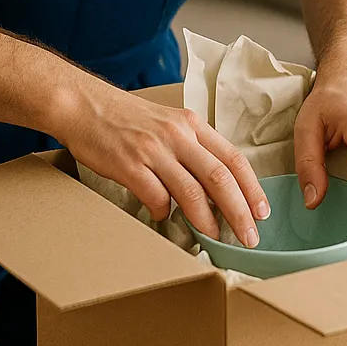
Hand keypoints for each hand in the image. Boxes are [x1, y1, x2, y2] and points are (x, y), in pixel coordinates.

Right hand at [51, 78, 270, 247]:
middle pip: (219, 178)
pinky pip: (156, 197)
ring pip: (192, 192)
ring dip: (208, 222)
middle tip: (249, 237)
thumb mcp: (168, 123)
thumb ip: (192, 149)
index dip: (252, 188)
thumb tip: (214, 189)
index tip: (262, 212)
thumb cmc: (127, 118)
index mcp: (192, 124)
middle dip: (239, 212)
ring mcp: (153, 150)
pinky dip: (165, 213)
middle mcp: (177, 135)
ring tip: (216, 240)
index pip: (233, 158)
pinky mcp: (129, 165)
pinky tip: (164, 217)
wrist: (85, 105)